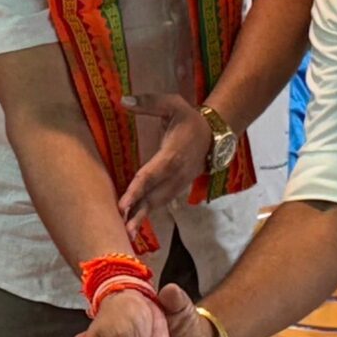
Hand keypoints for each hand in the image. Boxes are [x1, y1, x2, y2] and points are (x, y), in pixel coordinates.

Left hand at [115, 93, 213, 237]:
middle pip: (153, 196)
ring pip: (158, 203)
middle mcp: (176, 174)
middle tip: (121, 230)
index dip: (136, 191)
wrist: (215, 135)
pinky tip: (135, 225)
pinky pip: (161, 202)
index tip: (123, 205)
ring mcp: (179, 183)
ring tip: (127, 235)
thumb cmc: (189, 118)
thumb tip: (123, 101)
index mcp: (171, 155)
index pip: (150, 176)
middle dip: (137, 213)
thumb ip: (149, 103)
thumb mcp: (172, 104)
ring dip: (142, 218)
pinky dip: (149, 213)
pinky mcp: (178, 187)